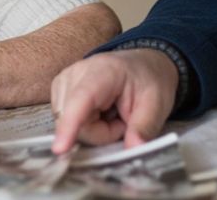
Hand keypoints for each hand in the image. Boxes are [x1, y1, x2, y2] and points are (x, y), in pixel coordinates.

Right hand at [50, 49, 177, 154]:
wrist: (142, 66)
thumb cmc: (149, 82)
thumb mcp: (157, 104)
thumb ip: (145, 127)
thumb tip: (134, 149)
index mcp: (105, 71)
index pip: (81, 99)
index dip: (70, 124)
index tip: (60, 149)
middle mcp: (77, 72)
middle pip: (75, 121)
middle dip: (100, 133)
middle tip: (122, 121)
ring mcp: (64, 80)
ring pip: (67, 124)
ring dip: (92, 130)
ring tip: (111, 115)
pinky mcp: (59, 89)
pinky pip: (65, 121)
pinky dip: (84, 125)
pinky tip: (98, 113)